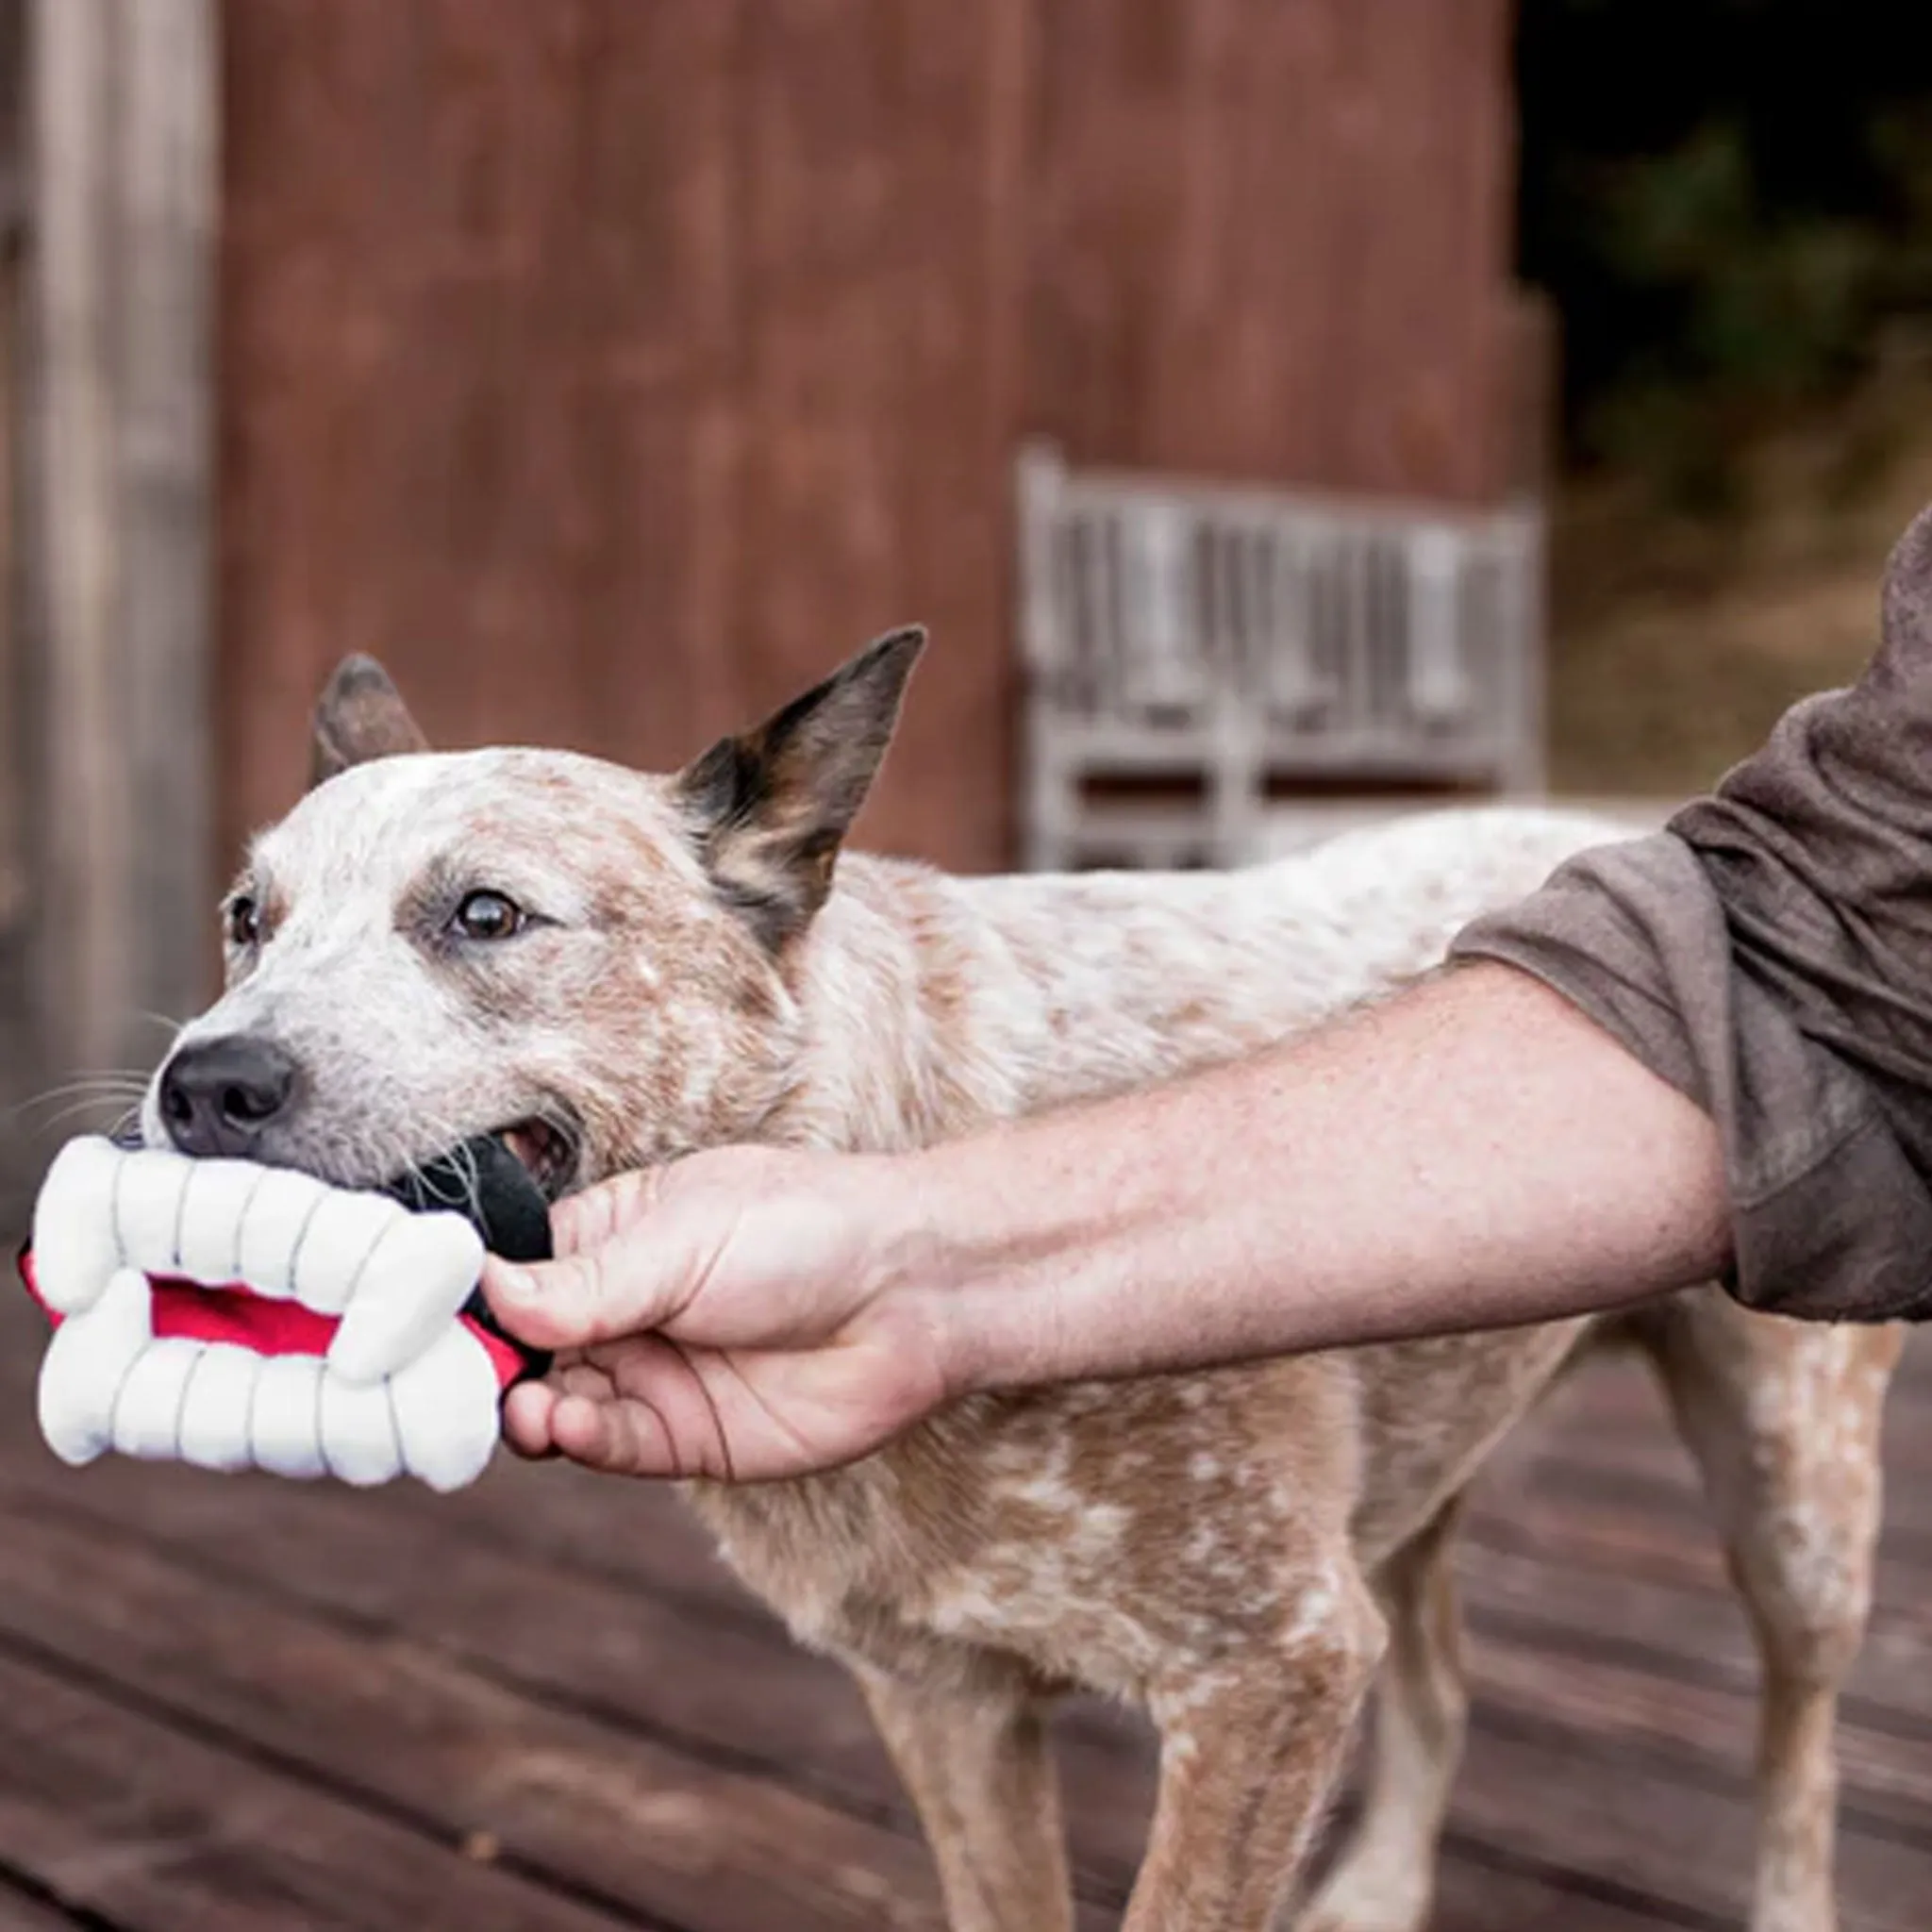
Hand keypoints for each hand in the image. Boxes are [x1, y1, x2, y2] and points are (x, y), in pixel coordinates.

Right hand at [484, 1146, 953, 1481]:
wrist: (912, 1292)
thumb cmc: (806, 1230)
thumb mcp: (682, 1239)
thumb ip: (585, 1281)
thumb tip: (487, 1294)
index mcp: (612, 1239)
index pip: (513, 1274)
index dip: (466, 1299)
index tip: (416, 1319)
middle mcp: (621, 1311)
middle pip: (522, 1351)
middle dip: (483, 1367)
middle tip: (451, 1379)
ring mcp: (651, 1376)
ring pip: (557, 1405)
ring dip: (528, 1408)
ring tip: (525, 1401)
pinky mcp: (686, 1438)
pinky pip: (612, 1446)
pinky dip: (579, 1440)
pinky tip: (564, 1423)